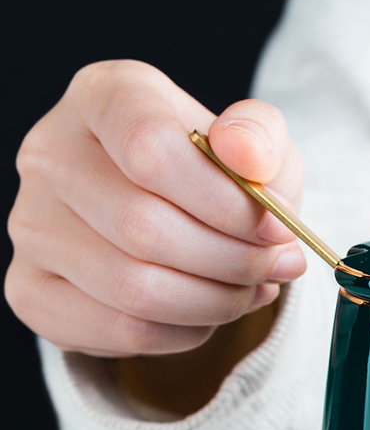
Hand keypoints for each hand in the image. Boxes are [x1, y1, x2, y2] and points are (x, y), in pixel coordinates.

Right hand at [5, 59, 305, 357]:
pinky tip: (210, 313)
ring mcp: (31, 225)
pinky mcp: (33, 290)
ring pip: (135, 289)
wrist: (180, 223)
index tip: (277, 229)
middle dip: (233, 263)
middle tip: (276, 268)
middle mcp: (51, 154)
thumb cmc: (218, 179)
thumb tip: (247, 156)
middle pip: (144, 228)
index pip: (150, 148)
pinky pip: (123, 331)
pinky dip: (186, 333)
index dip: (227, 203)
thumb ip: (262, 139)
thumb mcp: (257, 147)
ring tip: (252, 291)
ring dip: (216, 302)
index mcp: (103, 96)